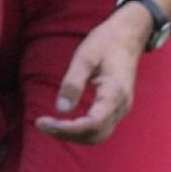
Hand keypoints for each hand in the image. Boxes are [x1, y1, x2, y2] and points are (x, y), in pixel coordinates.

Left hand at [35, 0, 170, 143]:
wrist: (128, 35)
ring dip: (72, 135)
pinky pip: (99, 128)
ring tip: (49, 124)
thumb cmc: (106, 42)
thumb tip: (61, 110)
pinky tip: (62, 123)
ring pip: (97, 136)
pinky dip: (79, 130)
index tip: (44, 123)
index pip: (93, 123)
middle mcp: (121, 105)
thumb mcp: (84, 57)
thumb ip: (73, 83)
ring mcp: (120, 109)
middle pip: (95, 135)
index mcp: (115, 92)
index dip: (68, 129)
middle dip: (67, 135)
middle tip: (42, 124)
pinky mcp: (115, 109)